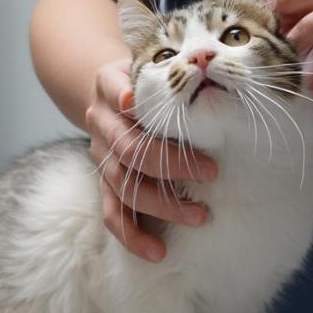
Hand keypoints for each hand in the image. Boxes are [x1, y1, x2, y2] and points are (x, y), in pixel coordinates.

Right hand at [85, 59, 216, 261]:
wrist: (111, 92)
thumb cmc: (149, 77)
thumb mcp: (154, 60)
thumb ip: (175, 65)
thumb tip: (212, 61)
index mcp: (109, 85)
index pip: (116, 91)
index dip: (129, 100)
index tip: (144, 105)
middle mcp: (101, 121)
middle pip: (130, 147)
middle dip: (172, 163)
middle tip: (212, 172)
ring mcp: (100, 154)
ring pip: (123, 184)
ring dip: (161, 203)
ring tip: (199, 215)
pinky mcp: (104, 182)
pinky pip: (112, 213)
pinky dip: (132, 235)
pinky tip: (157, 252)